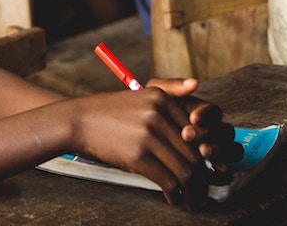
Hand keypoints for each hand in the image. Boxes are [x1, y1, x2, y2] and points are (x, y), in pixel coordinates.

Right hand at [67, 86, 223, 208]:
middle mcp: (158, 114)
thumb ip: (169, 93)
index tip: (208, 171)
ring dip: (193, 191)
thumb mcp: (140, 96)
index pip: (198, 132)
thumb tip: (196, 85)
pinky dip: (176, 195)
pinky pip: (169, 181)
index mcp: (161, 98)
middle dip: (203, 179)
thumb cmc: (110, 113)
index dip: (207, 156)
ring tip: (192, 201)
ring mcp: (148, 135)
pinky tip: (174, 200)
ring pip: (186, 170)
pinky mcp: (138, 156)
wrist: (77, 121)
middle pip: (195, 153)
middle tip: (203, 193)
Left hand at [145, 78, 242, 171]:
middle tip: (189, 135)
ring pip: (232, 150)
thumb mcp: (156, 97)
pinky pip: (227, 169)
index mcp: (204, 113)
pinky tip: (205, 168)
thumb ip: (173, 87)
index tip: (192, 118)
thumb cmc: (149, 115)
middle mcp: (214, 131)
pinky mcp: (215, 168)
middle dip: (210, 133)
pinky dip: (220, 168)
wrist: (139, 135)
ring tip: (201, 151)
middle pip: (226, 131)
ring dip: (219, 151)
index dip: (206, 115)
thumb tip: (194, 82)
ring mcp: (217, 150)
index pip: (214, 112)